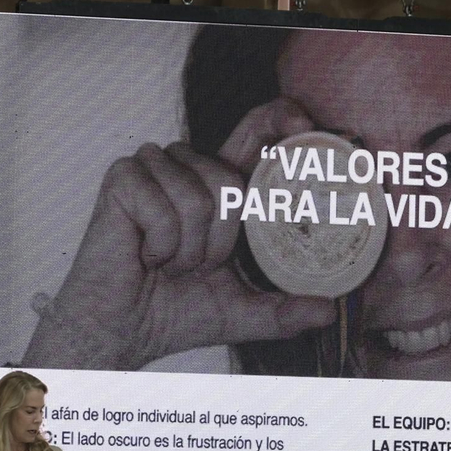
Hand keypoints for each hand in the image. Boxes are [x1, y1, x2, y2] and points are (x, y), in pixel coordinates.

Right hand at [22, 97, 337, 369]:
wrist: (121, 331)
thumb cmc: (173, 312)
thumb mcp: (242, 311)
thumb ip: (285, 310)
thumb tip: (328, 311)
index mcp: (216, 182)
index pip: (254, 131)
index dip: (280, 118)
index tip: (304, 126)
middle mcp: (185, 165)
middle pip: (230, 181)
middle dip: (218, 242)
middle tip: (191, 266)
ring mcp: (152, 167)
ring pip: (199, 196)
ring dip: (188, 248)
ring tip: (165, 261)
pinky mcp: (123, 178)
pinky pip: (166, 209)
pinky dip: (160, 245)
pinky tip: (142, 255)